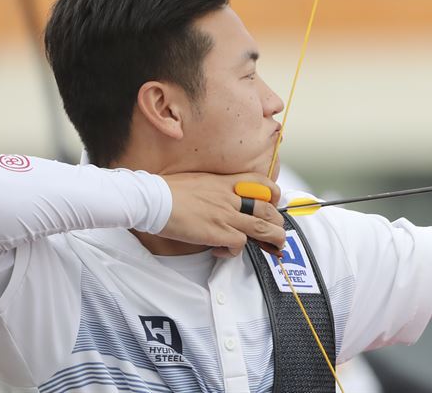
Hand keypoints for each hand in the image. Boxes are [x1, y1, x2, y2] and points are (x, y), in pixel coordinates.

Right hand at [160, 172, 284, 256]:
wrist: (154, 199)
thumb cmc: (168, 190)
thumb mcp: (198, 180)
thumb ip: (214, 188)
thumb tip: (219, 199)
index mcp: (224, 182)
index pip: (260, 181)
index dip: (273, 194)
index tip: (272, 204)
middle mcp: (229, 198)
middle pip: (267, 209)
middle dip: (278, 223)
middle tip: (277, 233)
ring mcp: (225, 215)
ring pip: (262, 228)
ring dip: (273, 240)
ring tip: (272, 247)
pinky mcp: (217, 232)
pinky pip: (239, 244)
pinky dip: (234, 251)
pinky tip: (222, 251)